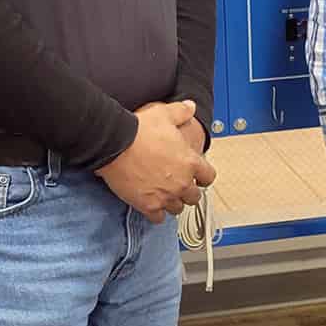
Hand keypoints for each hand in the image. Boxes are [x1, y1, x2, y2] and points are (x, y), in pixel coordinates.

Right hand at [96, 100, 216, 223]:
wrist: (116, 144)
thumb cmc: (140, 130)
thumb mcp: (165, 113)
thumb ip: (181, 111)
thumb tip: (190, 107)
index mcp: (190, 162)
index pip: (209, 177)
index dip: (204, 176)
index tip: (199, 175)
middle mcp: (181, 183)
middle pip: (194, 197)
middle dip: (188, 191)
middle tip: (179, 185)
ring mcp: (165, 196)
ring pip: (177, 208)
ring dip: (173, 202)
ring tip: (166, 195)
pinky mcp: (148, 206)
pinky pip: (158, 218)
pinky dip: (156, 213)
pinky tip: (152, 205)